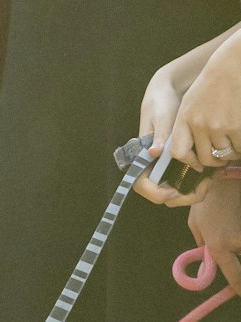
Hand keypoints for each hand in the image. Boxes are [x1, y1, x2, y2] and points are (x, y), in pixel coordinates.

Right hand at [136, 66, 200, 204]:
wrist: (169, 93)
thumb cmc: (161, 103)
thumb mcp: (160, 117)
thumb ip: (158, 135)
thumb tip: (153, 152)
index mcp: (140, 159)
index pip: (142, 185)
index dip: (157, 193)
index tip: (175, 191)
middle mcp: (151, 168)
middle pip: (162, 195)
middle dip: (183, 196)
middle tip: (204, 187)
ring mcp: (165, 169)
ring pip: (177, 192)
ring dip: (194, 190)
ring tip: (212, 178)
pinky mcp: (177, 166)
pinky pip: (186, 181)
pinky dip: (199, 181)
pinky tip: (213, 173)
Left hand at [171, 30, 240, 169]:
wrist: (236, 62)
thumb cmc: (217, 79)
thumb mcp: (193, 99)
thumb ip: (188, 124)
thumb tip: (177, 153)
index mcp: (186, 117)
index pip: (179, 151)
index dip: (190, 161)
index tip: (198, 164)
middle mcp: (200, 123)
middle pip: (205, 158)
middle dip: (215, 161)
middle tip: (222, 157)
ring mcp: (218, 126)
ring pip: (223, 154)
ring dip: (230, 153)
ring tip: (234, 141)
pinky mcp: (236, 126)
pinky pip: (238, 147)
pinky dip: (240, 146)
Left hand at [189, 175, 240, 295]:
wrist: (222, 174)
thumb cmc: (205, 200)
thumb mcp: (196, 225)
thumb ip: (202, 248)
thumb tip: (208, 268)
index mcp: (219, 246)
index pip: (235, 276)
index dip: (240, 288)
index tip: (240, 293)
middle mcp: (237, 241)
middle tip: (235, 273)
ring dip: (238, 247)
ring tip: (229, 231)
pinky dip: (240, 236)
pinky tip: (234, 225)